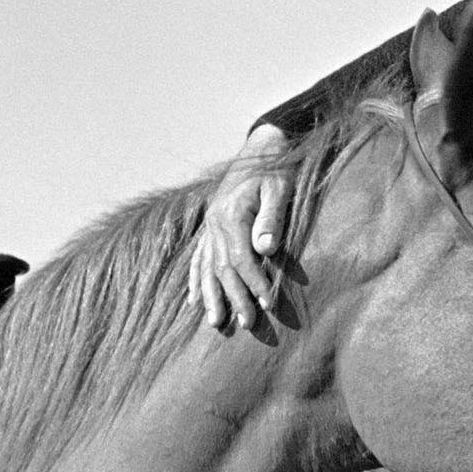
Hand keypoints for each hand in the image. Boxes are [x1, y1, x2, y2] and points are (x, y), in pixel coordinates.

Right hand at [189, 125, 291, 329]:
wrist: (263, 147)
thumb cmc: (277, 169)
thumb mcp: (280, 189)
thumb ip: (272, 218)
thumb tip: (265, 249)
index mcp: (231, 216)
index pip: (242, 259)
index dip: (254, 283)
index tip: (268, 303)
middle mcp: (214, 224)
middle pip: (223, 269)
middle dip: (234, 298)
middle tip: (246, 324)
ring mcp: (210, 226)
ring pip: (206, 267)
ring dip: (211, 296)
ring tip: (215, 323)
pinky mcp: (211, 227)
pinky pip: (198, 258)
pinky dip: (196, 279)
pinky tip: (192, 299)